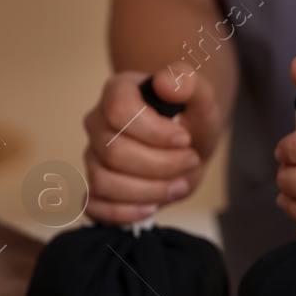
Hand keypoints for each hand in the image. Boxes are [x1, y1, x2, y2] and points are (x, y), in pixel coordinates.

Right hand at [81, 62, 221, 224]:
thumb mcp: (202, 99)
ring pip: (104, 182)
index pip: (119, 112)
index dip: (155, 132)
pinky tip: (151, 207)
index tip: (184, 138)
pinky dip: (123, 214)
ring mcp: (93, 157)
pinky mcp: (95, 188)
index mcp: (117, 92)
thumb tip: (165, 83)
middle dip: (161, 165)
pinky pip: (93, 206)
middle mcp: (98, 123)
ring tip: (178, 185)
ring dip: (149, 191)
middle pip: (115, 153)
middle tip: (189, 161)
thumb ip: (187, 82)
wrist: (189, 150)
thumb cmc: (191, 123)